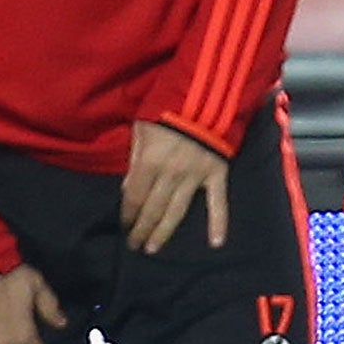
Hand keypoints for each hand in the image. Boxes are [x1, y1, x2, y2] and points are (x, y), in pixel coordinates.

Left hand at [121, 120, 228, 253]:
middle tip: (135, 246)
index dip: (128, 215)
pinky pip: (218, 201)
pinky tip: (216, 243)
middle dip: (141, 229)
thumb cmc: (167, 109)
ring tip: (153, 248)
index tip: (124, 227)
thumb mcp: (141, 128)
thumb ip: (134, 158)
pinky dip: (219, 222)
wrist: (206, 95)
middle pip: (152, 209)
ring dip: (163, 232)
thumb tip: (127, 188)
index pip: (134, 197)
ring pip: (176, 211)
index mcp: (149, 162)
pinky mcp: (216, 173)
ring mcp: (195, 176)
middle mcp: (170, 174)